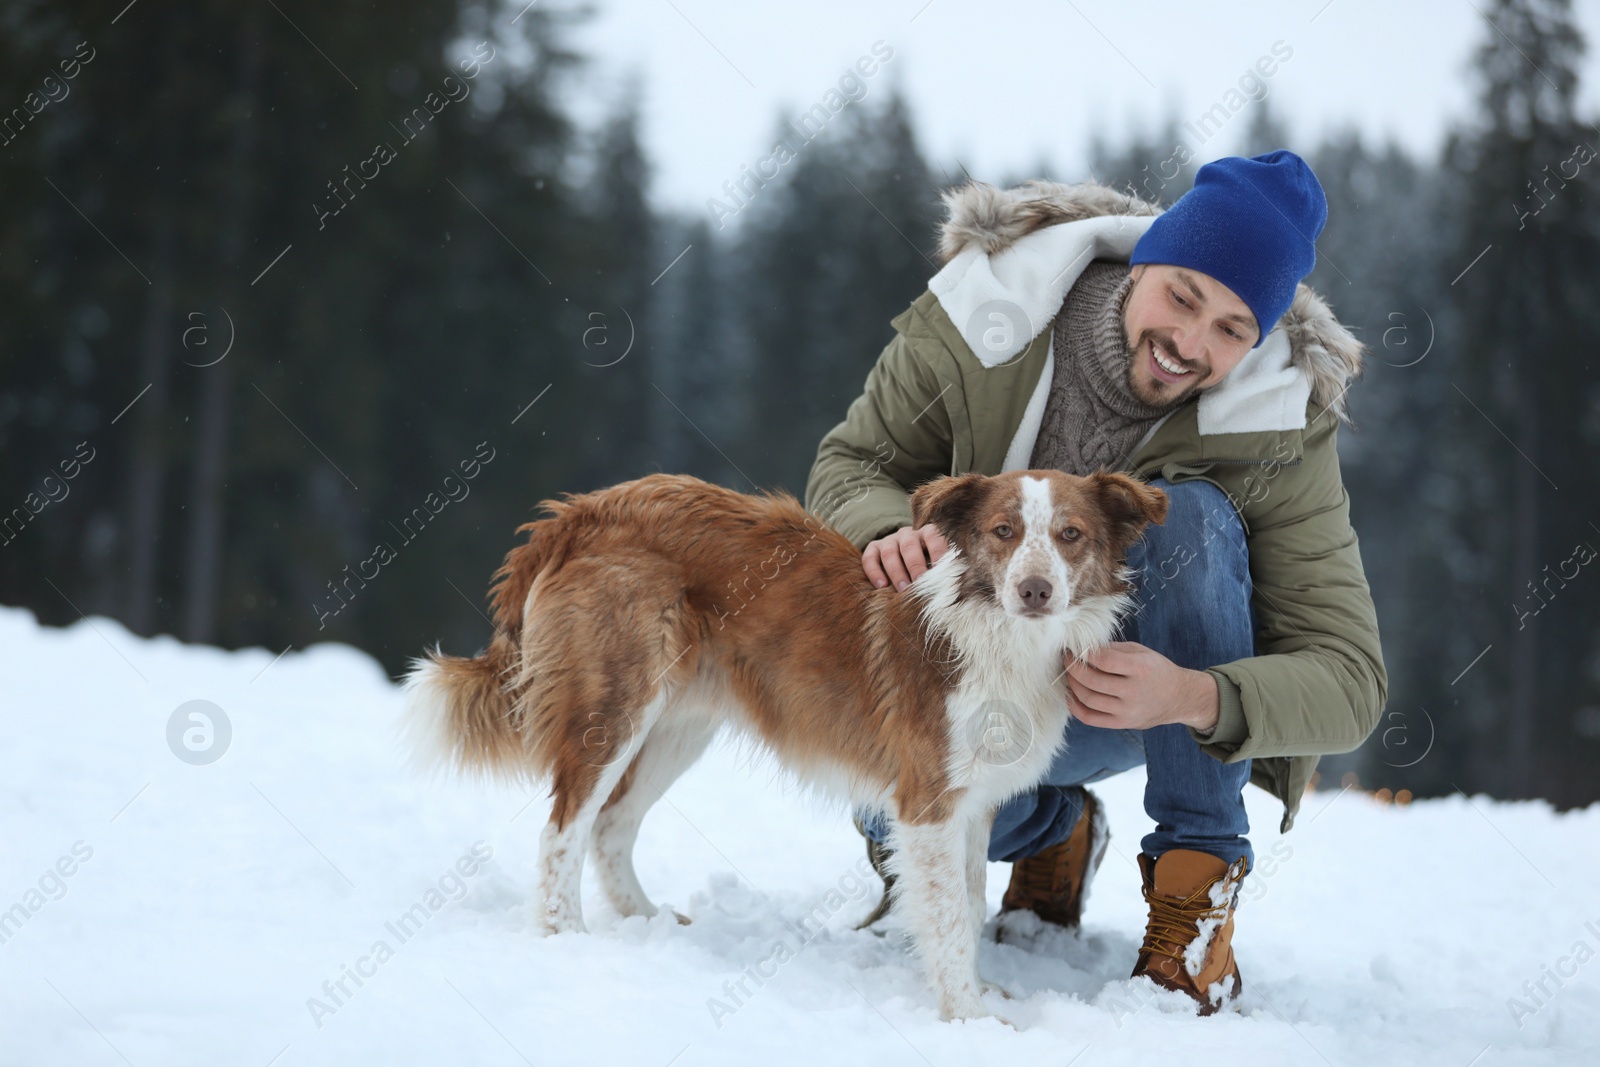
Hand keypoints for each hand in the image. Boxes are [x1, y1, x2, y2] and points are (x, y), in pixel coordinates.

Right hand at [862, 524, 949, 590]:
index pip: (934, 537)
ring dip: (896, 571)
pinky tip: (881, 586)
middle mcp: (908, 534)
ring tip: (903, 589)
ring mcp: (889, 540)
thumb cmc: (926, 565)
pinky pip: (869, 558)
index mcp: (927, 533)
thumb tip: (956, 588)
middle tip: (920, 583)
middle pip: (910, 545)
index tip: (943, 571)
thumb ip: (943, 570)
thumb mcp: (935, 563)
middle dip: (915, 565)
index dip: (938, 552)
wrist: (902, 559)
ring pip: (889, 552)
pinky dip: (874, 572)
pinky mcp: (873, 548)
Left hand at [1063, 642, 1219, 731]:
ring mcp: (1127, 711)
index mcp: (1140, 668)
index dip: (1083, 653)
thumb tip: (1082, 649)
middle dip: (1072, 668)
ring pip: (1088, 699)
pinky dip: (1075, 707)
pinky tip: (1072, 695)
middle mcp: (1134, 691)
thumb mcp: (1141, 652)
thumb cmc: (1156, 670)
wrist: (1179, 697)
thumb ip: (1113, 649)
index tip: (1074, 649)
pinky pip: (1090, 719)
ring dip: (1072, 686)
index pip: (1102, 659)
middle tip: (1067, 661)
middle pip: (1091, 680)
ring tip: (1069, 676)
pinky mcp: (1122, 724)